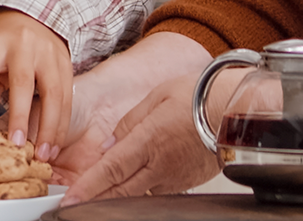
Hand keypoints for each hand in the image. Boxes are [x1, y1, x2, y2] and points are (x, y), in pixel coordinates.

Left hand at [0, 10, 70, 161]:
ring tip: (43, 154)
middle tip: (17, 146)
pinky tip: (56, 142)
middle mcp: (23, 45)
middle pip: (22, 82)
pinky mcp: (65, 61)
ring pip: (52, 91)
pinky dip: (62, 123)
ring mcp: (48, 52)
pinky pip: (67, 96)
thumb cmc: (4, 40)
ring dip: (49, 127)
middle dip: (20, 116)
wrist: (33, 12)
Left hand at [62, 74, 218, 203]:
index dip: (88, 187)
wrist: (232, 111)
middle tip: (74, 206)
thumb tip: (108, 146)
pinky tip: (130, 186)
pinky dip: (139, 191)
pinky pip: (155, 191)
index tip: (70, 199)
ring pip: (137, 195)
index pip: (111, 169)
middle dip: (94, 200)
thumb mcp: (155, 97)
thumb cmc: (196, 96)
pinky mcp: (184, 184)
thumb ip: (128, 123)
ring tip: (97, 198)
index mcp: (148, 140)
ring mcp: (173, 178)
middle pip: (120, 191)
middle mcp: (159, 164)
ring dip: (115, 198)